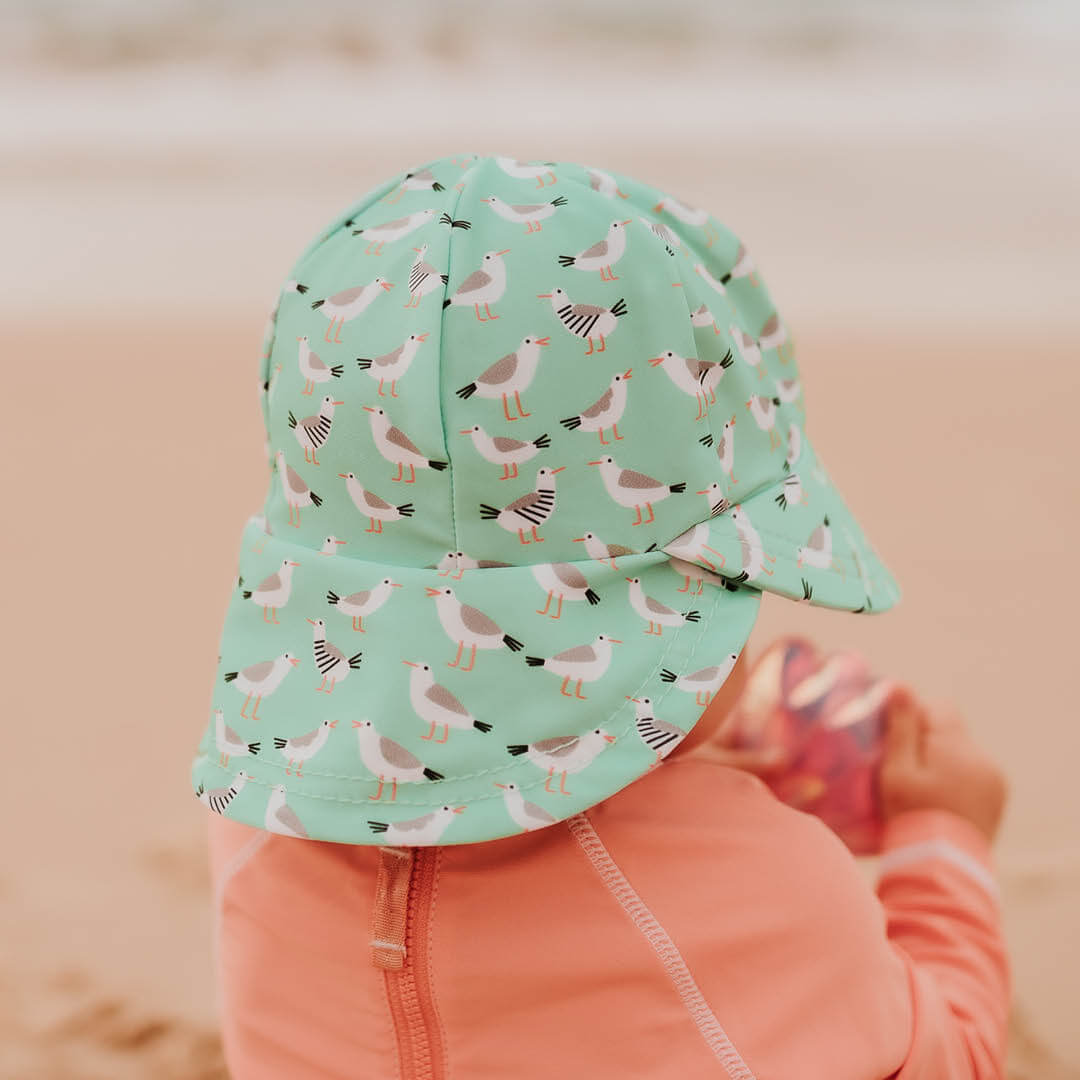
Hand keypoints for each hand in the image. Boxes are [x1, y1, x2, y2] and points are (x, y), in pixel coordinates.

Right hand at [878, 687, 1007, 843]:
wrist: (943, 866)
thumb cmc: (912, 816)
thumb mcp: (897, 770)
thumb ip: (900, 727)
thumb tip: (900, 685)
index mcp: (957, 746)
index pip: (937, 707)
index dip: (911, 716)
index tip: (892, 737)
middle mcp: (982, 757)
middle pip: (949, 731)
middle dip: (925, 740)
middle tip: (901, 766)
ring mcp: (993, 779)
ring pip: (960, 753)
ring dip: (941, 760)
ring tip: (920, 788)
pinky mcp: (996, 798)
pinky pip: (972, 774)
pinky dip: (955, 779)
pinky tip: (938, 800)